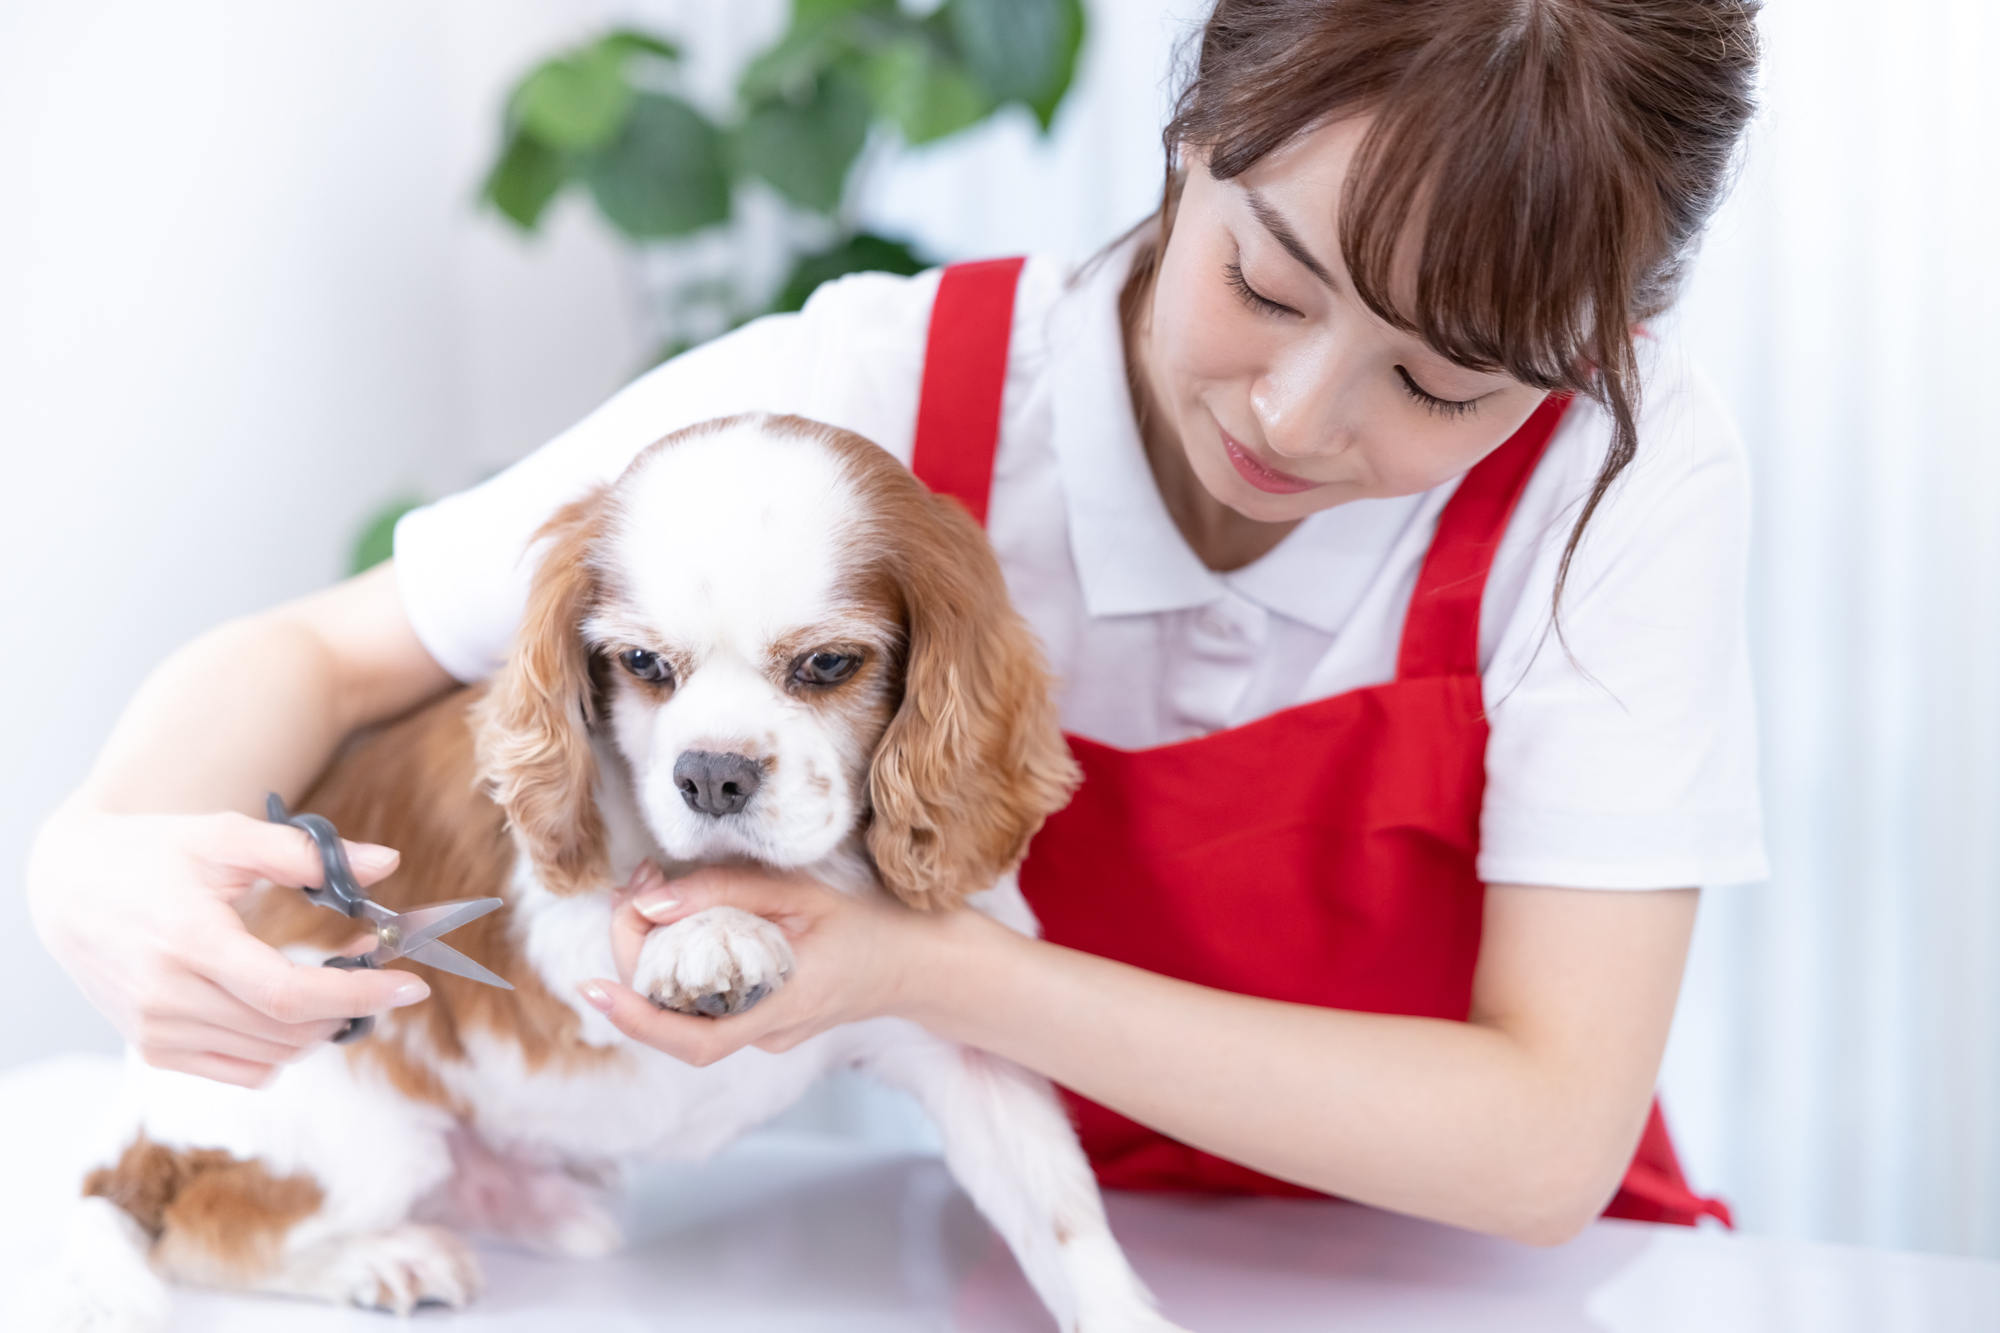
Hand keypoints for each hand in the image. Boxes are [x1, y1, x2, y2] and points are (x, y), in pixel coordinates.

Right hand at [27, 803, 431, 1086]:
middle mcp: (169, 997)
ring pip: (273, 1055)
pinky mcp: (153, 1049)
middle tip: (377, 965)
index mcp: (190, 941)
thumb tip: (386, 863)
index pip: (290, 994)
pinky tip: (289, 1008)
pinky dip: (281, 1048)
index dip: (359, 993)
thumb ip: (307, 853)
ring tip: (337, 980)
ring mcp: (158, 1031)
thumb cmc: (152, 855)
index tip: (411, 984)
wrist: (69, 889)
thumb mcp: (226, 836)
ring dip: (321, 1025)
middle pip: (290, 1030)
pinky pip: (242, 1070)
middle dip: (351, 1004)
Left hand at [579, 862, 952, 1064]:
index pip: (690, 1039)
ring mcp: (770, 1034)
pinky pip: (712, 999)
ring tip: (644, 897)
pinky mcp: (770, 1021)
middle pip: (676, 1024)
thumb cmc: (872, 922)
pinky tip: (680, 918)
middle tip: (627, 895)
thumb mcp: (803, 892)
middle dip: (634, 964)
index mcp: (782, 1009)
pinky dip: (685, 962)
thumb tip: (649, 904)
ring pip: (690, 1011)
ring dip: (655, 961)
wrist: (925, 961)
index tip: (595, 975)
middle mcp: (770, 1034)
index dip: (633, 1015)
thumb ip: (726, 892)